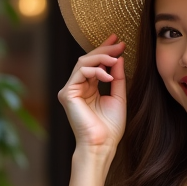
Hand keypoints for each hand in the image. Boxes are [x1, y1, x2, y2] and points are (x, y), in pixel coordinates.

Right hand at [57, 34, 126, 154]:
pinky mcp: (67, 94)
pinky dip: (95, 71)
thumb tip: (119, 58)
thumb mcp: (118, 97)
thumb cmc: (110, 127)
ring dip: (101, 57)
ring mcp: (70, 90)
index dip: (105, 50)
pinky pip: (80, 73)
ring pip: (83, 63)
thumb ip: (117, 78)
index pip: (95, 64)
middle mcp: (77, 87)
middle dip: (104, 50)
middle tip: (119, 43)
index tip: (119, 40)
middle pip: (88, 60)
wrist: (102, 145)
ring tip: (116, 58)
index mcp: (88, 89)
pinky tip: (109, 76)